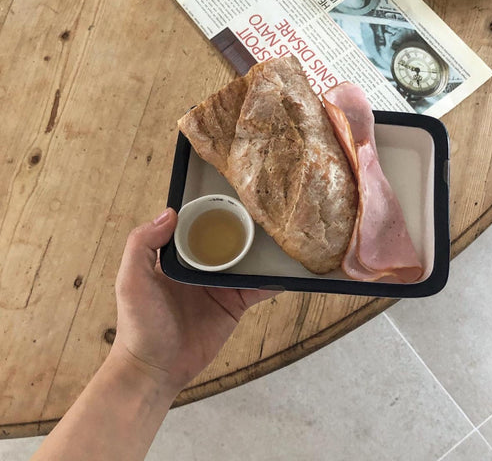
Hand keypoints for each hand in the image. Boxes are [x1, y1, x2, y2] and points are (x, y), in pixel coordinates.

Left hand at [112, 208, 274, 394]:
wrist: (156, 370)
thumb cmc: (139, 324)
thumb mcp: (132, 281)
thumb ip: (142, 245)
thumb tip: (170, 213)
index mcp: (177, 257)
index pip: (196, 227)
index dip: (211, 212)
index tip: (231, 195)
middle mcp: (200, 267)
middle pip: (226, 240)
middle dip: (243, 227)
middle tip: (265, 210)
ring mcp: (220, 286)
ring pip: (245, 261)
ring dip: (262, 250)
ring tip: (282, 234)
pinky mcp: (235, 305)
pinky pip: (257, 288)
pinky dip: (272, 280)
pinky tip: (286, 269)